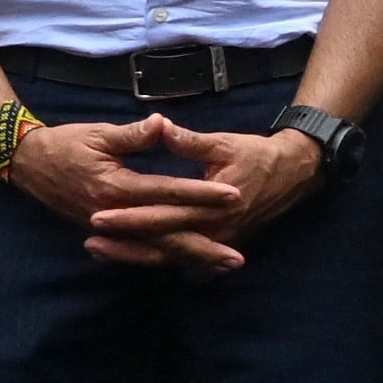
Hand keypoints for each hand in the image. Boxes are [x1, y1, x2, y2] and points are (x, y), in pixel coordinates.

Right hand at [3, 115, 244, 270]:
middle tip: (238, 257)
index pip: (167, 192)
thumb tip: (161, 124)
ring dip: (189, 259)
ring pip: (154, 249)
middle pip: (165, 235)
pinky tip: (185, 265)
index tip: (234, 195)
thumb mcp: (98, 133)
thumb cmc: (65, 144)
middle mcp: (114, 214)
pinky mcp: (104, 233)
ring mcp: (108, 228)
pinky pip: (138, 251)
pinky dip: (163, 259)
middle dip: (204, 246)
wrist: (28, 163)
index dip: (201, 193)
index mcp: (115, 186)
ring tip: (221, 266)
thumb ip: (133, 135)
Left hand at [83, 125, 321, 268]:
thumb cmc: (256, 154)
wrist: (293, 174)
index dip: (130, 217)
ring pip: (169, 256)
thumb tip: (159, 125)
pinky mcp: (217, 242)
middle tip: (89, 241)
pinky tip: (125, 254)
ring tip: (97, 251)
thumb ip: (187, 140)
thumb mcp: (222, 143)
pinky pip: (180, 256)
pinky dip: (153, 257)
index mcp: (212, 206)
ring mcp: (217, 241)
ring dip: (133, 255)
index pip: (163, 215)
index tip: (97, 215)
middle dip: (124, 244)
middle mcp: (215, 230)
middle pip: (161, 243)